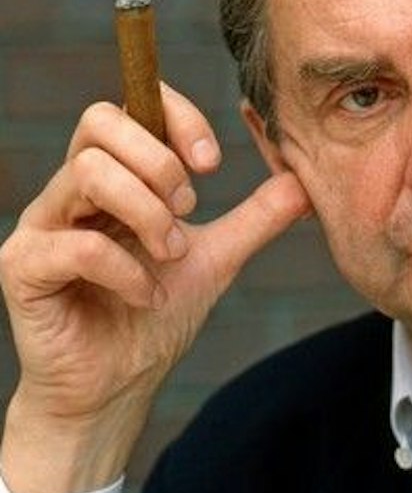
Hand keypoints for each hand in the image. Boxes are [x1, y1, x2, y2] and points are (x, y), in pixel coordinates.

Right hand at [0, 85, 310, 492]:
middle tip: (189, 211)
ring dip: (149, 214)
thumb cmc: (154, 317)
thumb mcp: (218, 257)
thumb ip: (256, 216)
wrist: (116, 386)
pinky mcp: (23, 268)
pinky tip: (147, 297)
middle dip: (161, 163)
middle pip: (101, 122)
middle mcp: (70, 191)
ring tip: (171, 256)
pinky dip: (127, 271)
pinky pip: (75, 246)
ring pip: (88, 172)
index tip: (212, 164)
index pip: (131, 106)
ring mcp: (42, 225)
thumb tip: (302, 179)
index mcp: (114, 177)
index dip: (176, 117)